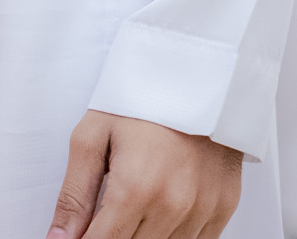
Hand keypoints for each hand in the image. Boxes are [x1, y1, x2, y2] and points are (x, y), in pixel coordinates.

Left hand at [48, 110, 241, 238]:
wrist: (197, 73)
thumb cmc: (141, 99)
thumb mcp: (93, 135)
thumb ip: (73, 196)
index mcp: (134, 188)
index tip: (81, 233)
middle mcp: (171, 207)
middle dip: (113, 234)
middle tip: (110, 204)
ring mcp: (201, 212)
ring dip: (143, 232)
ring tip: (138, 197)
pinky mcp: (222, 210)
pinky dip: (173, 232)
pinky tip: (163, 204)